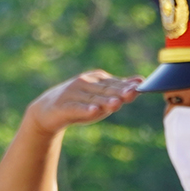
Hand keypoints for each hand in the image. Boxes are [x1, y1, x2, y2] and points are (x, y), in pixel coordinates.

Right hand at [21, 70, 142, 135]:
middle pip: (105, 90)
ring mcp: (73, 93)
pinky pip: (76, 108)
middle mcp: (84, 83)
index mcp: (95, 79)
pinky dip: (85, 109)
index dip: (127, 85)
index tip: (141, 86)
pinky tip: (94, 111)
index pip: (114, 83)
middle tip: (132, 93)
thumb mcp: (101, 96)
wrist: (48, 111)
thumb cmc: (81, 103)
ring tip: (117, 104)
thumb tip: (141, 80)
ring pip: (92, 99)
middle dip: (119, 92)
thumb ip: (119, 89)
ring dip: (105, 101)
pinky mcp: (62, 106)